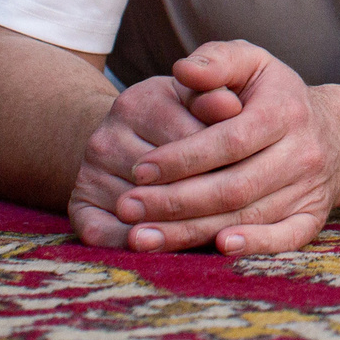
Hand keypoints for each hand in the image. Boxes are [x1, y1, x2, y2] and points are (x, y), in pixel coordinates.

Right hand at [68, 73, 242, 248]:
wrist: (132, 135)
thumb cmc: (183, 113)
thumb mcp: (202, 92)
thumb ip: (218, 91)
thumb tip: (229, 106)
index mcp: (140, 101)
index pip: (191, 138)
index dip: (228, 159)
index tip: (259, 173)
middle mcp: (106, 136)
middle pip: (166, 180)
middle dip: (208, 197)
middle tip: (248, 214)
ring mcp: (89, 173)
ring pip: (140, 211)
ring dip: (177, 228)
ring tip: (220, 236)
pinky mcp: (79, 207)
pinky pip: (105, 235)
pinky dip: (137, 246)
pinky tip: (172, 249)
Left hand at [100, 40, 339, 256]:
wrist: (336, 133)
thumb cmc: (274, 95)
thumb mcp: (251, 63)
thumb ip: (215, 61)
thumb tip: (181, 70)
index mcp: (285, 111)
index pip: (230, 140)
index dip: (182, 158)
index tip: (138, 169)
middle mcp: (302, 152)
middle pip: (234, 186)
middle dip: (175, 201)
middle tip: (126, 207)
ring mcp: (309, 188)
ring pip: (246, 216)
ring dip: (191, 232)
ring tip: (140, 236)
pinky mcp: (312, 218)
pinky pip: (284, 238)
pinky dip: (253, 246)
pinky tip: (216, 249)